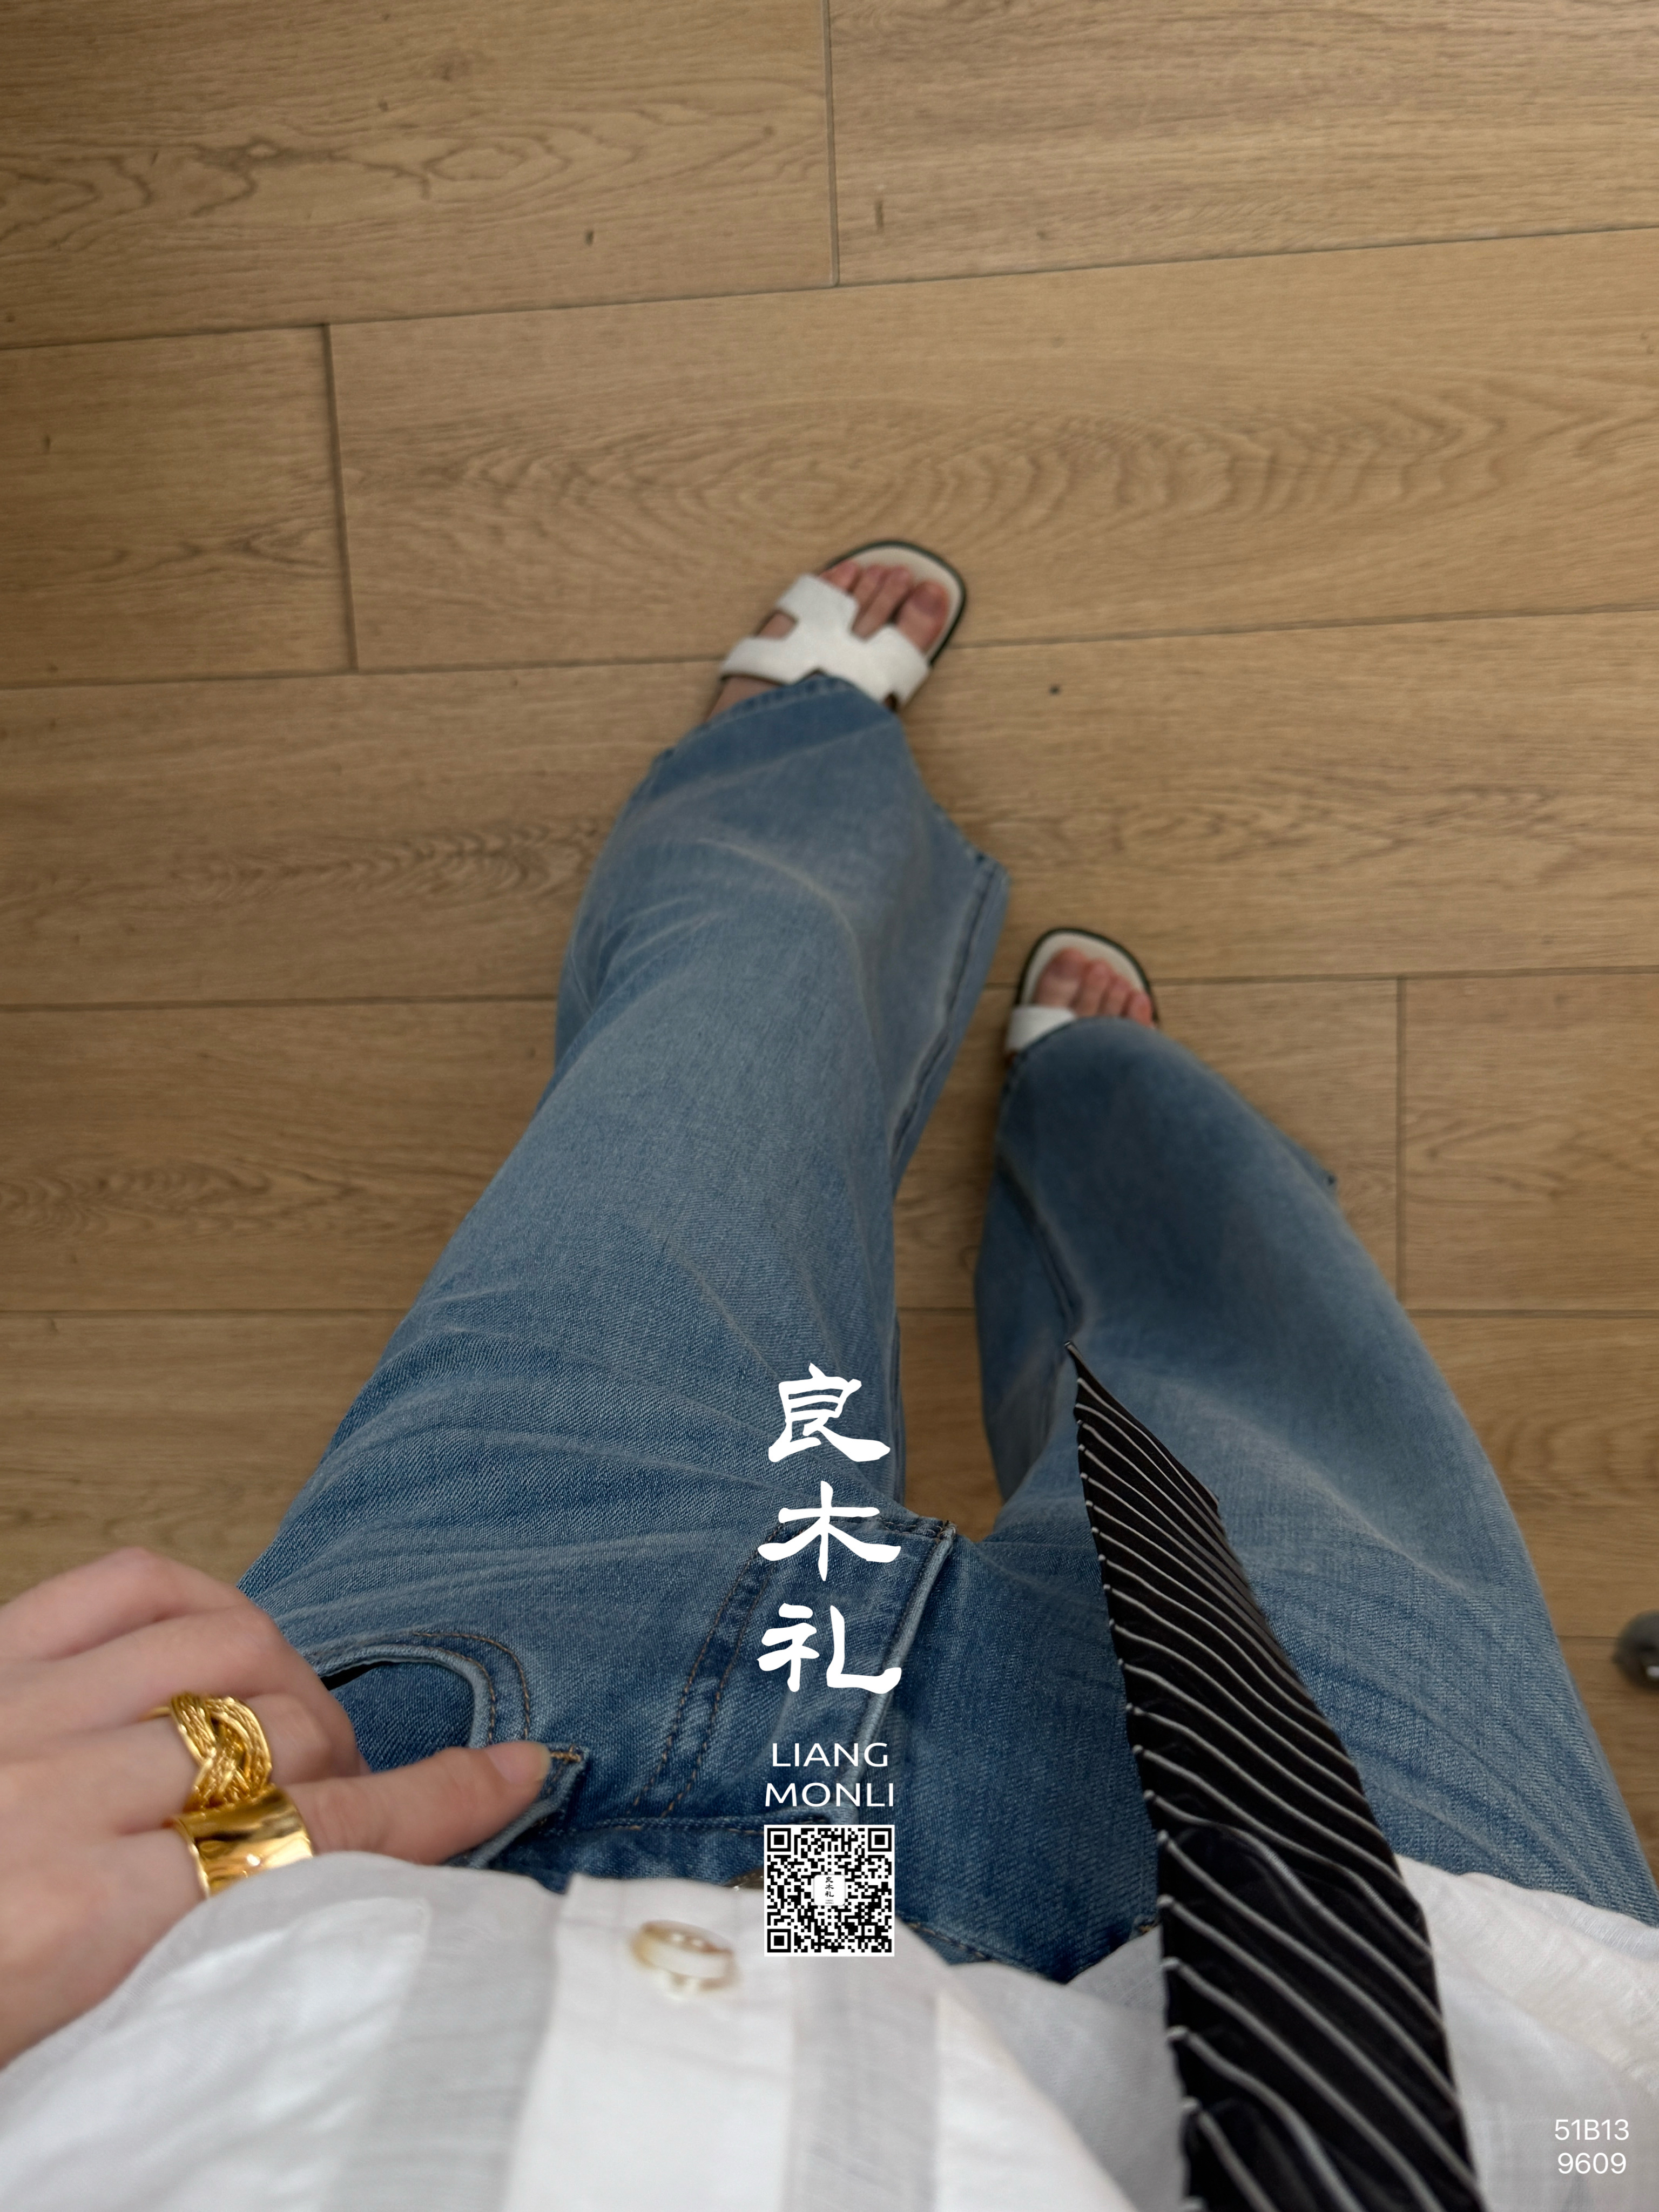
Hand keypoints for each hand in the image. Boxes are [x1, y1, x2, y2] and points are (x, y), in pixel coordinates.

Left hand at [0, 1548, 550, 2068]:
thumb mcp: (64, 2051)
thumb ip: (200, 1972)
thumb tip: (342, 1909)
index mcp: (72, 1927)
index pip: (312, 1842)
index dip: (436, 1805)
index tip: (514, 1771)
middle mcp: (48, 1799)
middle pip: (282, 1742)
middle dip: (353, 1770)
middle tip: (356, 1809)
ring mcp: (10, 1712)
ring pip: (227, 1646)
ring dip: (293, 1686)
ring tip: (290, 1734)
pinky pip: (130, 1582)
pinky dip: (203, 1600)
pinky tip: (224, 1640)